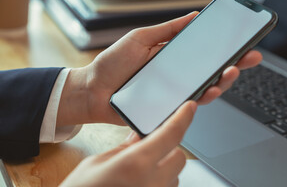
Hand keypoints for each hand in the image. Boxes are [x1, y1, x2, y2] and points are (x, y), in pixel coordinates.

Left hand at [57, 12, 261, 125]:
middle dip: (233, 65)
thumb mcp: (140, 38)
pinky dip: (202, 98)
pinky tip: (211, 90)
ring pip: (204, 89)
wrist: (92, 90)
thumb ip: (167, 30)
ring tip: (230, 72)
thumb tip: (193, 17)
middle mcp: (176, 76)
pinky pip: (188, 105)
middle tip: (249, 58)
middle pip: (210, 71)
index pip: (203, 52)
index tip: (242, 42)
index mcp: (171, 57)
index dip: (224, 48)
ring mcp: (172, 93)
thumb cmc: (112, 64)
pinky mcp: (166, 109)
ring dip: (222, 82)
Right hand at [60, 101, 196, 186]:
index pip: (171, 135)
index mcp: (136, 165)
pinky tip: (140, 181)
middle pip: (179, 157)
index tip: (189, 108)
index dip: (183, 117)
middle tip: (150, 145)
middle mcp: (152, 184)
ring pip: (175, 176)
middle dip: (169, 148)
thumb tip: (139, 136)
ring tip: (140, 168)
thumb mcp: (97, 163)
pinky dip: (159, 182)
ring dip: (164, 167)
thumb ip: (124, 148)